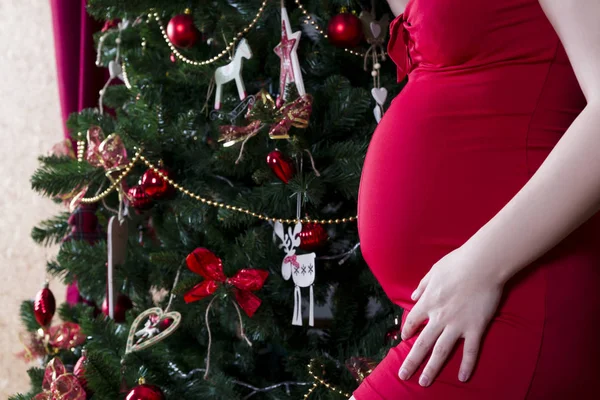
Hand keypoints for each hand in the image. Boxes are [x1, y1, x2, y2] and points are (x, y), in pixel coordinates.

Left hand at [398, 246, 503, 386]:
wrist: (482, 264)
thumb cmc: (457, 263)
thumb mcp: (434, 271)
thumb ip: (423, 285)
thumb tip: (414, 295)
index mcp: (428, 302)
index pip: (413, 321)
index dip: (407, 330)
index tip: (404, 339)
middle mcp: (439, 317)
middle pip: (422, 343)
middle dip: (411, 361)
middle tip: (403, 376)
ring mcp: (457, 325)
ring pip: (441, 351)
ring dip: (431, 369)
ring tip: (424, 382)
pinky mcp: (475, 328)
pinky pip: (470, 351)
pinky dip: (466, 365)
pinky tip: (462, 378)